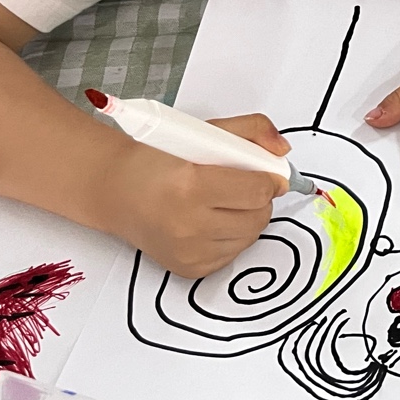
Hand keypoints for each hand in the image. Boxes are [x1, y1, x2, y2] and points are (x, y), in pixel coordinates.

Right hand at [97, 114, 288, 277]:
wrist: (116, 190)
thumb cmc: (157, 160)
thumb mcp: (205, 132)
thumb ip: (251, 130)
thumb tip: (283, 150)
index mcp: (190, 186)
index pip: (258, 190)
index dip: (269, 179)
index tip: (265, 172)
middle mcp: (188, 225)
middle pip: (259, 217)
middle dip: (259, 199)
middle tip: (242, 185)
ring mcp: (188, 252)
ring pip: (250, 237)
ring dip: (248, 218)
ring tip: (225, 201)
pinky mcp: (189, 269)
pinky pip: (233, 254)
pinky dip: (232, 237)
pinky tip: (213, 220)